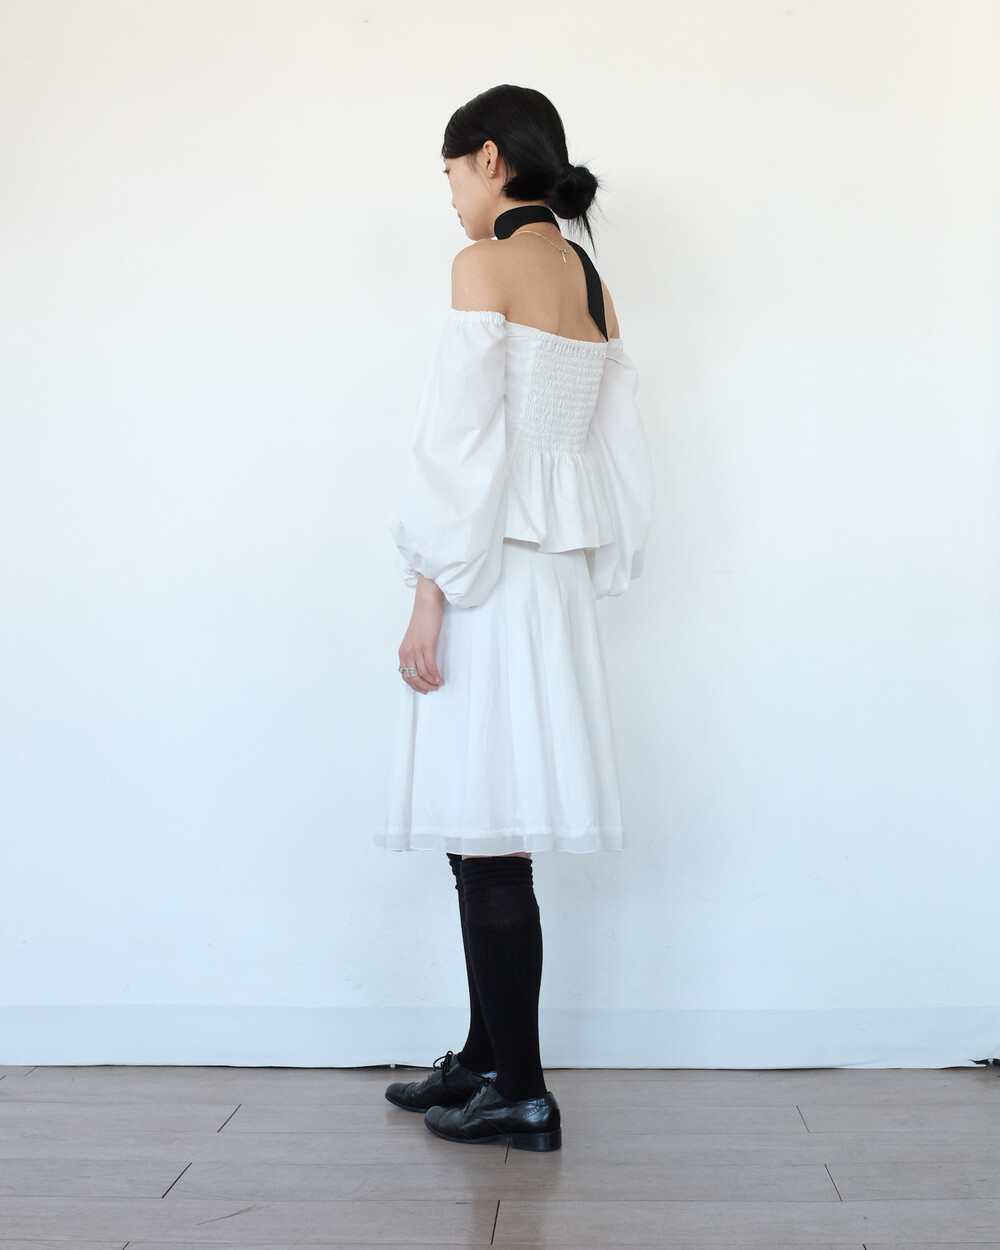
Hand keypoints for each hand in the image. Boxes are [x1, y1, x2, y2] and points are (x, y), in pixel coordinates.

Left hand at [398, 576, 444, 693]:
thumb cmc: (422, 621)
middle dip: (422, 686)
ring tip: (438, 684)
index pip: (405, 675)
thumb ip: (415, 652)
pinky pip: (430, 665)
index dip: (414, 685)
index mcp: (403, 652)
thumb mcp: (415, 640)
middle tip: (432, 689)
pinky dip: (435, 674)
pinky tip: (440, 679)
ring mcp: (416, 649)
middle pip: (412, 677)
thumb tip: (422, 666)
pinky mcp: (426, 645)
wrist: (426, 606)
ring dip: (431, 682)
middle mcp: (407, 652)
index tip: (423, 689)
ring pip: (422, 673)